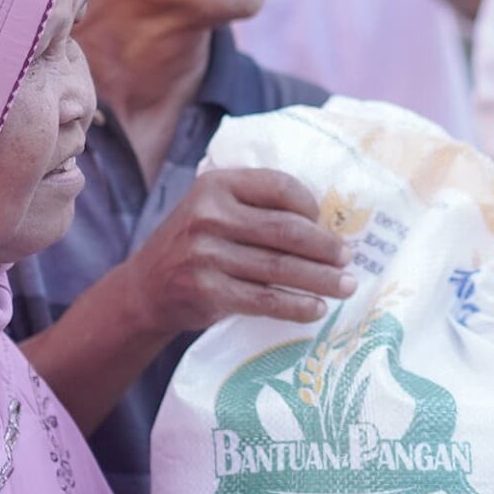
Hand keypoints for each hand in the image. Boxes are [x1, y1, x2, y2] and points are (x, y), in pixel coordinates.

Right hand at [117, 169, 354, 338]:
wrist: (144, 289)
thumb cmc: (194, 245)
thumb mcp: (212, 210)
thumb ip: (254, 206)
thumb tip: (325, 223)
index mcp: (216, 185)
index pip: (279, 186)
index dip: (311, 206)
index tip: (328, 224)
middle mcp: (208, 215)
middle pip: (286, 230)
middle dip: (326, 247)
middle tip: (349, 259)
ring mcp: (205, 254)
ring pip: (280, 267)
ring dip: (321, 280)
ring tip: (346, 286)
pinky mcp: (206, 291)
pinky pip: (264, 299)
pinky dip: (296, 306)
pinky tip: (316, 309)